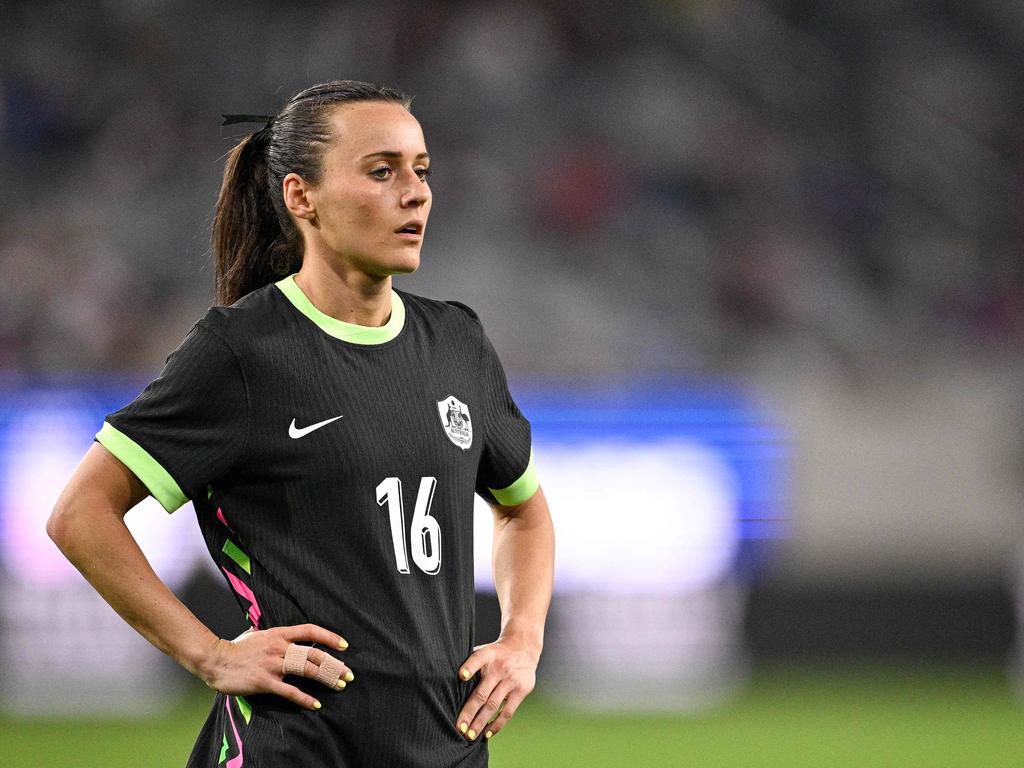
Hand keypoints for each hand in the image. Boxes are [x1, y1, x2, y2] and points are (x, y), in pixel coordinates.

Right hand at [198, 624, 351, 710]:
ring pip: (306, 670)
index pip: (310, 631)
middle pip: (314, 654)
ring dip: (325, 678)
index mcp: (279, 634)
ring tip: (339, 686)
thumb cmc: (235, 647)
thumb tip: (269, 628)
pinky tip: (315, 704)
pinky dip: (304, 699)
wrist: (215, 660)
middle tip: (348, 674)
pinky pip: (290, 691)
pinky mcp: (265, 682)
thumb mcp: (254, 633)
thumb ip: (268, 633)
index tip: (344, 646)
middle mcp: (279, 647)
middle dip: (333, 665)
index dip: (329, 637)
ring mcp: (273, 664)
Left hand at [455, 636, 539, 740]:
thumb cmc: (496, 654)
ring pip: (493, 705)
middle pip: (481, 693)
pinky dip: (497, 724)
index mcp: (488, 655)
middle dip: (469, 712)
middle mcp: (499, 668)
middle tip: (459, 728)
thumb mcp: (484, 651)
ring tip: (470, 736)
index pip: (477, 659)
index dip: (469, 668)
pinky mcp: (521, 690)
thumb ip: (470, 663)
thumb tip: (446, 678)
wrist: (523, 647)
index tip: (461, 676)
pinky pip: (507, 711)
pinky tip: (487, 733)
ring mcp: (511, 680)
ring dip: (480, 722)